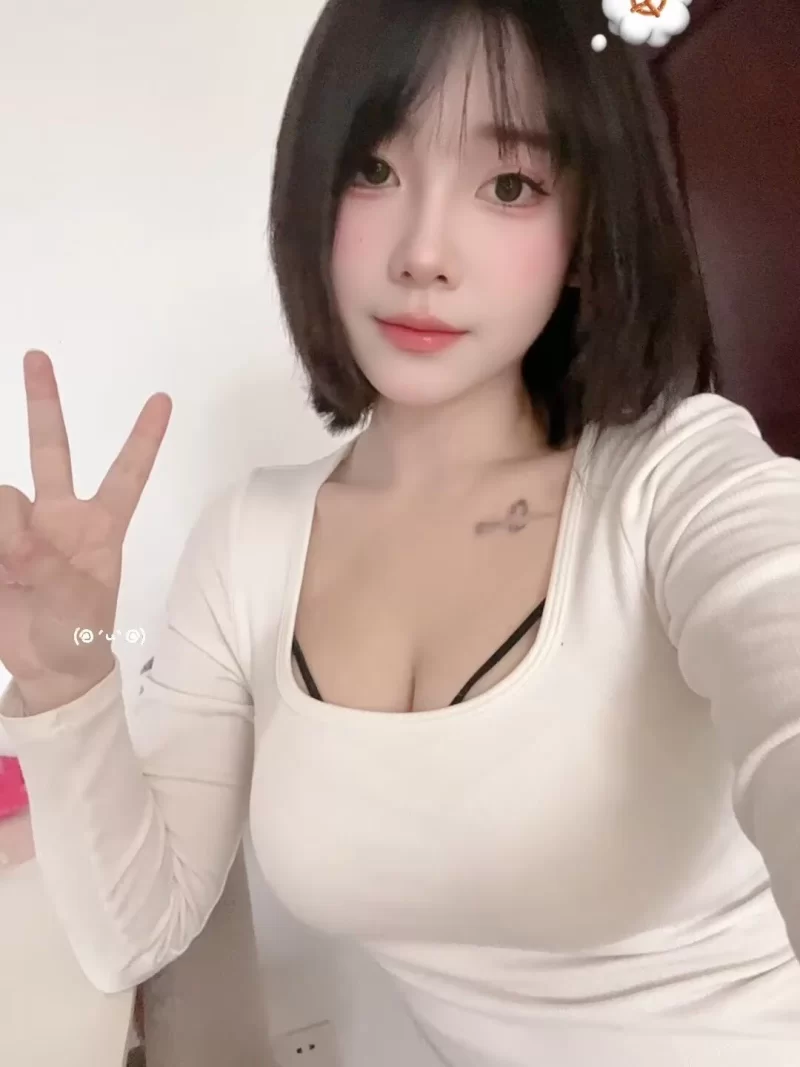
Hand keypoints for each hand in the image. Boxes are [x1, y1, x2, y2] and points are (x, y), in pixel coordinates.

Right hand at [0, 351, 171, 711]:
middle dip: (43, 402)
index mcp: (101, 527)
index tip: (162, 399)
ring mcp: (22, 528)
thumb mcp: (79, 608)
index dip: (143, 438)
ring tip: (13, 573)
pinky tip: (3, 572)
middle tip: (37, 355)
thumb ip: (50, 570)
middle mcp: (60, 516)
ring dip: (5, 532)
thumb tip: (19, 541)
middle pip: (52, 450)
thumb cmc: (79, 636)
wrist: (47, 668)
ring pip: (3, 497)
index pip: (127, 473)